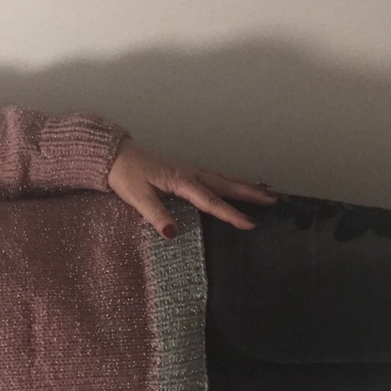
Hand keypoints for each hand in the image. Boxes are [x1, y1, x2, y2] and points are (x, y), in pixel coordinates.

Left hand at [107, 138, 277, 238]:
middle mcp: (190, 174)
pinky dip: (231, 182)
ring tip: (266, 193)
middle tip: (274, 201)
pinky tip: (237, 186)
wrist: (116, 156)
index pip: (211, 201)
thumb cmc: (126, 176)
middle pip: (226, 185)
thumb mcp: (138, 198)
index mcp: (181, 181)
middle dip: (250, 193)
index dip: (231, 214)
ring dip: (245, 186)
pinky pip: (215, 177)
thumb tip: (174, 234)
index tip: (250, 224)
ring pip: (223, 179)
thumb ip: (156, 216)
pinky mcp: (186, 172)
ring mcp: (190, 171)